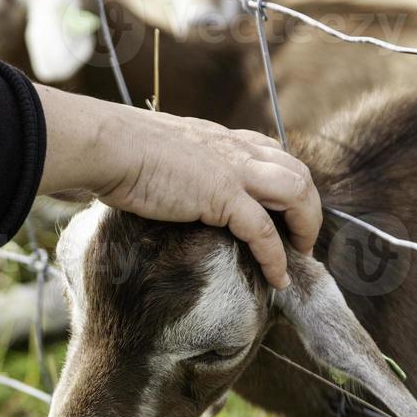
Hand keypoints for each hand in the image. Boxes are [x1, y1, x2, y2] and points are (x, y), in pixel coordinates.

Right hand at [35, 84, 319, 288]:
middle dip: (309, 208)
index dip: (286, 182)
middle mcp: (236, 149)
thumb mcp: (159, 151)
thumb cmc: (117, 150)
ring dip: (305, 227)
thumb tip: (165, 185)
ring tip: (299, 257)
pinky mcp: (224, 196)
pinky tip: (278, 279)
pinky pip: (264, 232)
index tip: (285, 210)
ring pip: (297, 193)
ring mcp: (234, 170)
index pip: (271, 153)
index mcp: (221, 137)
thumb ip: (176, 165)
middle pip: (297, 172)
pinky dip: (276, 258)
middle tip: (302, 240)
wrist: (107, 146)